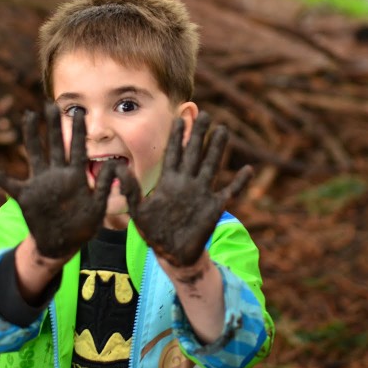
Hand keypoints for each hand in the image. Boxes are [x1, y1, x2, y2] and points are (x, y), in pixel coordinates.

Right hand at [0, 103, 117, 258]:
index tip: (79, 111)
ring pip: (35, 154)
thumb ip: (104, 187)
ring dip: (31, 136)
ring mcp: (40, 183)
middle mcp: (57, 175)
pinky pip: (8, 183)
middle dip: (54, 126)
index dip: (78, 131)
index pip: (78, 149)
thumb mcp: (97, 208)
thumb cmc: (82, 227)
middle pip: (56, 145)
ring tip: (28, 116)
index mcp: (76, 177)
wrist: (61, 245)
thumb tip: (114, 164)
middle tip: (51, 105)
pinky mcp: (26, 196)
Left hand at [120, 112, 252, 267]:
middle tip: (204, 114)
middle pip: (194, 153)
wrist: (171, 253)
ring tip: (223, 130)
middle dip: (198, 134)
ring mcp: (202, 192)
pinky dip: (240, 182)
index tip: (179, 118)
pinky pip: (230, 192)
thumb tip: (118, 168)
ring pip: (211, 165)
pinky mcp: (214, 207)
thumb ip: (130, 189)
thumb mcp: (137, 210)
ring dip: (217, 149)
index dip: (177, 136)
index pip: (173, 153)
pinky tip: (248, 170)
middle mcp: (187, 182)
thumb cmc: (152, 231)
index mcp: (169, 181)